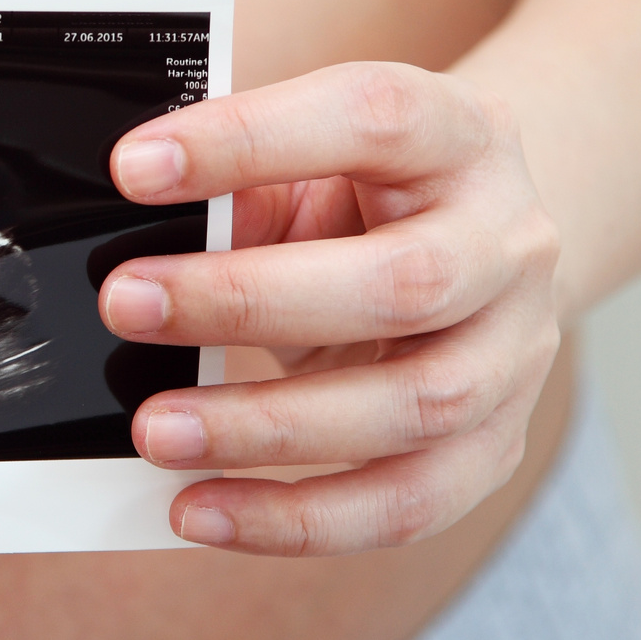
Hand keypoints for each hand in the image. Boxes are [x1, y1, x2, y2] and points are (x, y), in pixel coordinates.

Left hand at [100, 62, 559, 555]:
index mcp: (460, 136)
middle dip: (247, 299)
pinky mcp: (493, 446)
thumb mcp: (313, 161)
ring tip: (156, 430)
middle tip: (126, 303)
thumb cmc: (374, 196)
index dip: (250, 140)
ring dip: (266, 427)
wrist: (482, 244)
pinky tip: (202, 511)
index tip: (133, 168)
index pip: (371, 119)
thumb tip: (142, 248)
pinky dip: (295, 520)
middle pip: (404, 280)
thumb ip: (240, 188)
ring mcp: (514, 353)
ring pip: (413, 405)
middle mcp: (507, 242)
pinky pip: (404, 503)